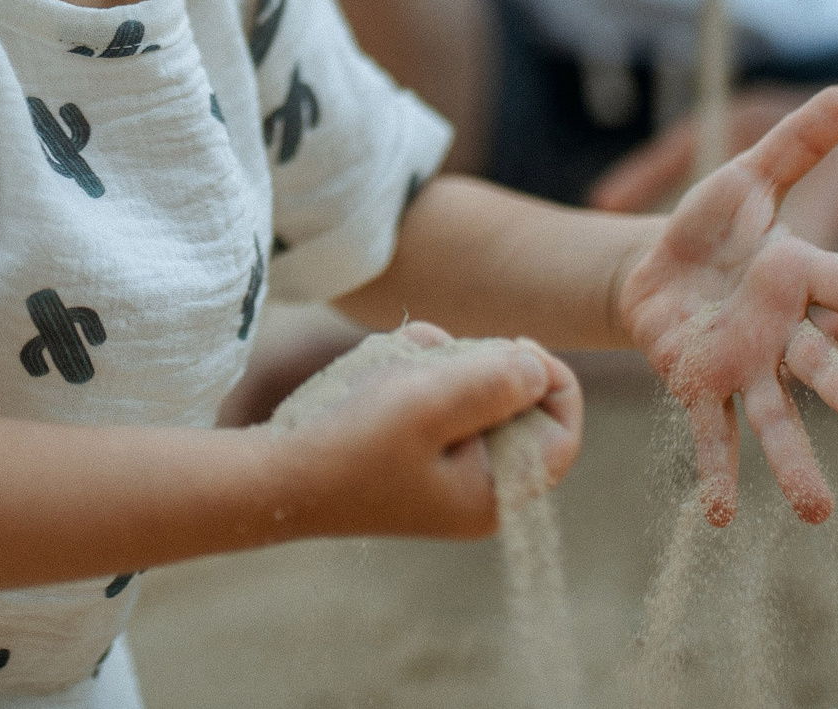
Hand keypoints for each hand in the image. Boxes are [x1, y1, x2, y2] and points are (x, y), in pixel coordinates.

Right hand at [279, 323, 582, 540]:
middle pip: (515, 400)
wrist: (277, 475)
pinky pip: (434, 392)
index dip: (549, 377)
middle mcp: (478, 485)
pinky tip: (380, 374)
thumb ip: (495, 381)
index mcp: (497, 491)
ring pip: (470, 387)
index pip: (561, 428)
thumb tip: (537, 367)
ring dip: (438, 362)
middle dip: (477, 363)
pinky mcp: (412, 449)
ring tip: (398, 367)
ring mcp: (443, 466)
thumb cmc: (353, 443)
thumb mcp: (429, 403)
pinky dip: (412, 371)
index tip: (512, 345)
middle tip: (437, 357)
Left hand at [617, 88, 837, 525]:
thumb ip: (798, 144)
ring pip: (773, 417)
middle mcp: (781, 331)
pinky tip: (719, 516)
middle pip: (821, 364)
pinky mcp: (699, 386)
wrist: (661, 266)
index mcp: (800, 275)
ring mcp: (743, 366)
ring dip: (793, 462)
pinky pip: (709, 433)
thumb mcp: (749, 172)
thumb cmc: (717, 222)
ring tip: (818, 511)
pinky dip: (716, 472)